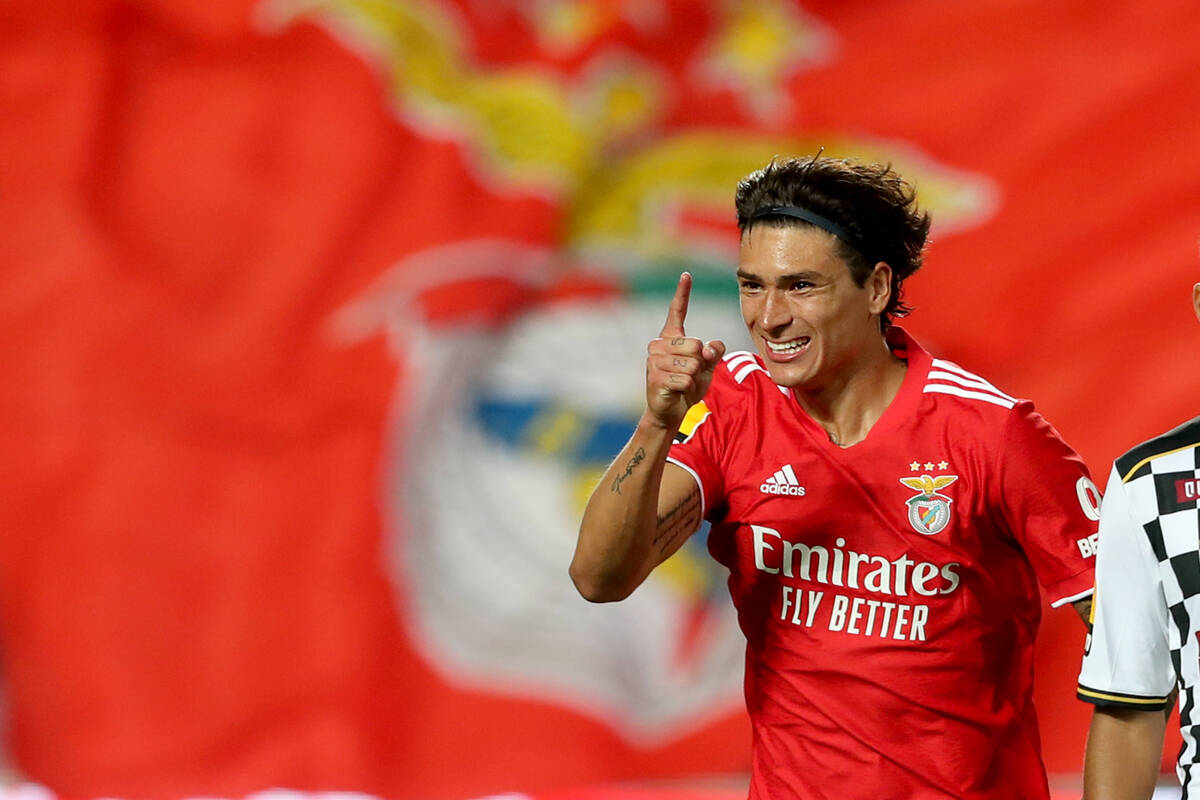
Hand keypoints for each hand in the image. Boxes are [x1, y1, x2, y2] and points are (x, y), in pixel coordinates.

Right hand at [645, 272, 725, 429]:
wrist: (670, 412)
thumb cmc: (687, 386)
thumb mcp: (707, 367)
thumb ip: (714, 353)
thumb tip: (709, 346)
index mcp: (671, 338)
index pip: (677, 311)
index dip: (682, 293)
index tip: (687, 275)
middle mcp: (658, 345)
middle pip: (695, 344)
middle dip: (700, 364)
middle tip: (689, 375)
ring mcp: (654, 361)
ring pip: (692, 364)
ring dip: (694, 378)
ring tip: (682, 384)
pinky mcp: (655, 377)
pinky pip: (686, 379)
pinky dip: (688, 388)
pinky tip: (678, 392)